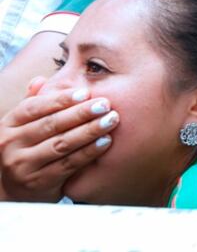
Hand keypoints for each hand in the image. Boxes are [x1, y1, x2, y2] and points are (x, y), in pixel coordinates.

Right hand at [0, 79, 116, 201]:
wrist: (17, 191)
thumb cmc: (28, 149)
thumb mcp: (23, 126)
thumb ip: (33, 104)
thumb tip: (40, 80)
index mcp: (8, 125)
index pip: (34, 107)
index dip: (61, 99)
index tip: (86, 92)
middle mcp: (11, 144)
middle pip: (51, 124)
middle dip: (81, 113)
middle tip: (105, 104)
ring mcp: (23, 165)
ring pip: (62, 144)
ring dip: (90, 130)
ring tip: (111, 120)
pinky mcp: (39, 183)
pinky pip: (69, 164)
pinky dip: (89, 152)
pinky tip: (106, 141)